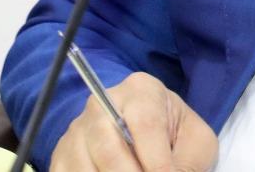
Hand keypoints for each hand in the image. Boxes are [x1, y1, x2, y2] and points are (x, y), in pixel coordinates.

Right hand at [49, 71, 217, 170]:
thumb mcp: (194, 141)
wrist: (144, 133)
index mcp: (141, 91)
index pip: (146, 125)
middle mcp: (101, 104)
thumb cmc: (173, 134)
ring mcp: (77, 131)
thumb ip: (188, 160)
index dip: (157, 162)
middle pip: (109, 148)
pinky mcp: (60, 156)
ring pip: (84, 166)